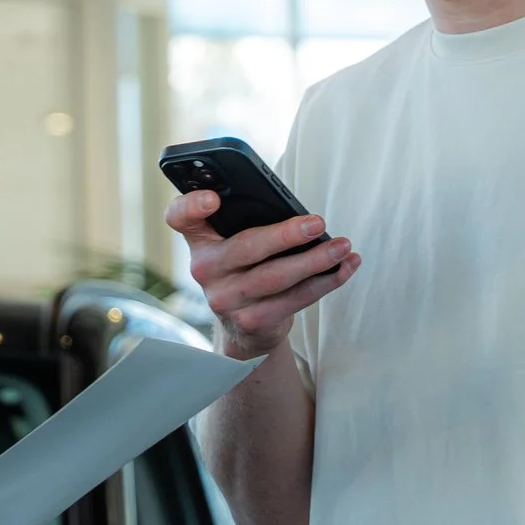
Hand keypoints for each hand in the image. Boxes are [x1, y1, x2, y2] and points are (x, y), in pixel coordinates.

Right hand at [164, 191, 358, 359]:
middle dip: (286, 235)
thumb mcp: (236, 241)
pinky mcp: (250, 321)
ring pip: (276, 277)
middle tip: (318, 223)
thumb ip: (249, 220)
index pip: (180, 217)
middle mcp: (204, 269)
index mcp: (199, 238)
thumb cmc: (248, 267)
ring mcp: (225, 299)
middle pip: (246, 248)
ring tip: (342, 246)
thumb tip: (299, 212)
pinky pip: (294, 300)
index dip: (192, 205)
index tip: (214, 197)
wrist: (245, 326)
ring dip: (316, 260)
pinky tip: (344, 267)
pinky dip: (325, 282)